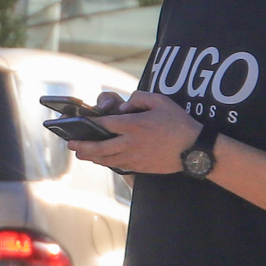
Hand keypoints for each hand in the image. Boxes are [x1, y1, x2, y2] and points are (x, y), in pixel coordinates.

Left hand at [71, 89, 203, 174]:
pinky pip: (117, 165)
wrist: (194, 149)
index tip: (78, 124)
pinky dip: (106, 162)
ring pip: (106, 159)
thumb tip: (123, 106)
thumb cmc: (179, 123)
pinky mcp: (139, 167)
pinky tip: (101, 159)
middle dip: (82, 146)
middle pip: (99, 147)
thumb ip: (139, 98)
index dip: (90, 125)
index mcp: (134, 125)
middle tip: (71, 144)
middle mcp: (131, 143)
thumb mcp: (161, 102)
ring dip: (91, 156)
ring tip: (81, 153)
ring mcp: (134, 157)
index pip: (105, 124)